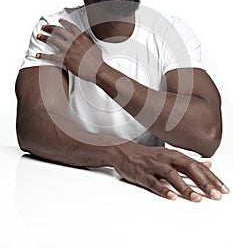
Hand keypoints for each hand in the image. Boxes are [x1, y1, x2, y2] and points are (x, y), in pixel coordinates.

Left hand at [36, 19, 103, 82]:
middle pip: (58, 30)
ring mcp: (68, 49)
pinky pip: (51, 56)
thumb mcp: (94, 46)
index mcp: (81, 37)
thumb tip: (86, 37)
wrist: (97, 69)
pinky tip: (37, 55)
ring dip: (44, 37)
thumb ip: (87, 40)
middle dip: (49, 27)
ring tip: (38, 36)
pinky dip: (43, 55)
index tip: (59, 21)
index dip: (64, 23)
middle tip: (44, 27)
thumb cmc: (97, 60)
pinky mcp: (65, 59)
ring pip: (52, 40)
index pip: (70, 26)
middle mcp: (73, 41)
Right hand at [114, 143, 229, 200]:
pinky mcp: (142, 174)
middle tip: (215, 194)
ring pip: (171, 175)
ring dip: (185, 187)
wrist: (124, 151)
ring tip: (196, 198)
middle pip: (188, 168)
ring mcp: (154, 166)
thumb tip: (208, 164)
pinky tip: (171, 197)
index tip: (222, 188)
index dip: (211, 177)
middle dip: (203, 182)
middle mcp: (166, 158)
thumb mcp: (169, 155)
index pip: (197, 165)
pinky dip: (162, 190)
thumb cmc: (147, 155)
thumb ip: (188, 161)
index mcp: (174, 155)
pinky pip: (153, 182)